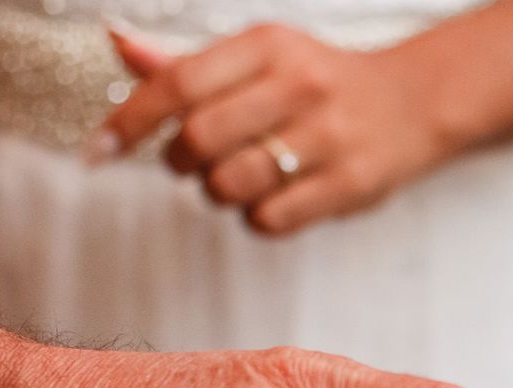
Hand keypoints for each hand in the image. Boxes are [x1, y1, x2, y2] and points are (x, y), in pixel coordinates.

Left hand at [93, 24, 447, 235]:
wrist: (412, 103)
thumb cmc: (320, 82)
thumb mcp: (258, 57)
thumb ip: (187, 63)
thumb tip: (117, 44)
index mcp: (268, 46)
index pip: (179, 83)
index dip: (130, 120)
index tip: (99, 150)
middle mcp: (298, 85)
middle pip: (199, 139)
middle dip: (180, 161)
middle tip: (190, 161)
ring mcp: (327, 136)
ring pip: (231, 185)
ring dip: (218, 191)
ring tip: (239, 177)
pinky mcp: (347, 184)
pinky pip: (269, 219)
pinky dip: (257, 216)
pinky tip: (274, 196)